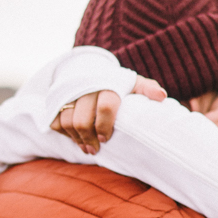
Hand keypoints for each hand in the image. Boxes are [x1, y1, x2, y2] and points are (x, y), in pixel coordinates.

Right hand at [50, 75, 165, 152]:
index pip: (106, 106)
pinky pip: (55, 122)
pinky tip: (74, 138)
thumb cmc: (115, 82)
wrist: (87, 67)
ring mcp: (68, 95)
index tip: (106, 138)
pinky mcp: (56, 101)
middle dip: (89, 139)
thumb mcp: (132, 82)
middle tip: (95, 150)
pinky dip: (63, 133)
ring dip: (76, 139)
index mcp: (107, 84)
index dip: (105, 125)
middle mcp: (85, 88)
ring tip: (86, 148)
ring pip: (67, 122)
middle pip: (83, 120)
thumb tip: (162, 97)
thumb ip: (147, 88)